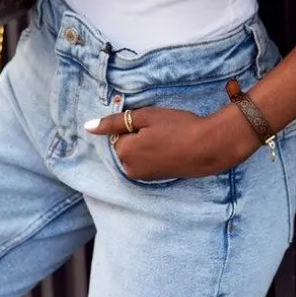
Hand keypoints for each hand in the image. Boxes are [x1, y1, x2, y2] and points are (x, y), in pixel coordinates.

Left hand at [84, 104, 259, 180]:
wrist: (208, 147)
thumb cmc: (177, 127)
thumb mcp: (145, 117)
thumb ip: (114, 122)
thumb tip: (88, 127)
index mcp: (124, 152)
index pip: (118, 132)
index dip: (134, 124)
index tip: (152, 123)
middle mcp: (130, 169)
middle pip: (125, 144)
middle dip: (137, 135)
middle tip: (160, 130)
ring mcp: (143, 177)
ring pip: (135, 153)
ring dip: (145, 144)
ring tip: (166, 139)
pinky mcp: (155, 179)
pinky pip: (146, 161)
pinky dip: (154, 153)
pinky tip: (169, 148)